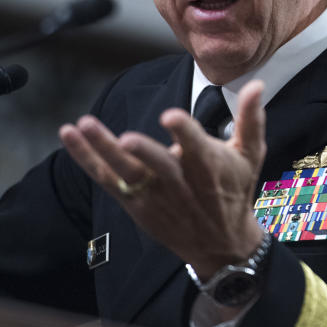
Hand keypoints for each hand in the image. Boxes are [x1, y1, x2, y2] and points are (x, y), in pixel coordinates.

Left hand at [59, 80, 267, 276]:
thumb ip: (251, 118)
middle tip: (127, 138)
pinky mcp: (135, 202)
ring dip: (103, 149)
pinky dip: (86, 158)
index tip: (171, 116)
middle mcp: (180, 182)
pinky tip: (69, 135)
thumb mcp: (251, 155)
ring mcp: (154, 194)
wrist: (220, 243)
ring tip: (84, 125)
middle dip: (144, 152)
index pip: (196, 146)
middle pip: (158, 165)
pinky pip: (106, 178)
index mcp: (209, 166)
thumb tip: (256, 83)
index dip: (184, 132)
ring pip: (126, 171)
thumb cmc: (235, 190)